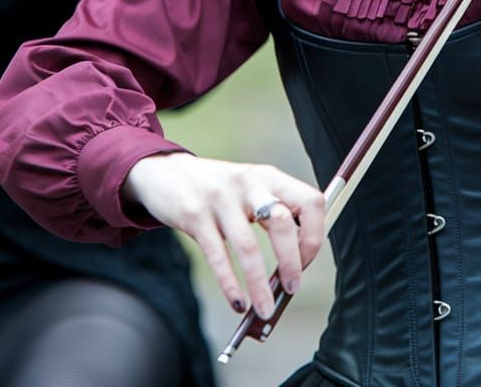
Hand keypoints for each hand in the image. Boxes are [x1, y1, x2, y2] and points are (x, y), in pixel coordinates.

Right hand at [123, 153, 324, 318]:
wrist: (165, 172)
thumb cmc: (217, 187)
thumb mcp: (250, 187)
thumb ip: (273, 212)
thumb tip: (294, 262)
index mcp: (270, 176)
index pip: (310, 202)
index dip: (314, 235)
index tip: (306, 261)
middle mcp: (249, 183)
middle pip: (282, 223)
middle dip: (291, 261)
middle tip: (292, 287)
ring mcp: (220, 198)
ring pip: (248, 246)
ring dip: (259, 284)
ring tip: (264, 308)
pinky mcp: (194, 215)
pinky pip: (217, 255)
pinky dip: (230, 284)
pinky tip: (237, 302)